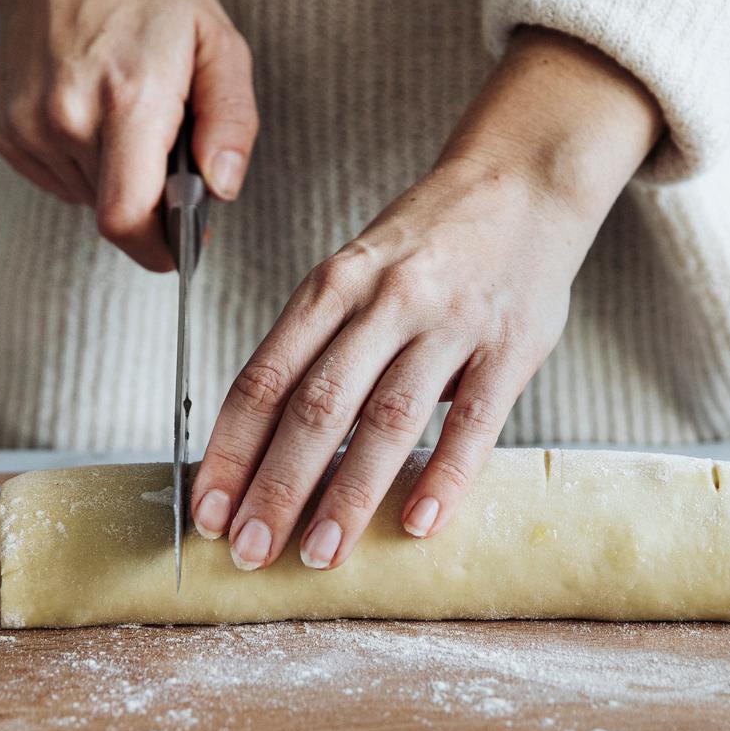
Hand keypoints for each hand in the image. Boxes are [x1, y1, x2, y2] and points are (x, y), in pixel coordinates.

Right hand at [0, 0, 257, 268]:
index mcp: (129, 98)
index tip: (184, 244)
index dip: (159, 248)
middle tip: (166, 146)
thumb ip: (232, 122)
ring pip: (86, 198)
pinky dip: (83, 163)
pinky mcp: (3, 130)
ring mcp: (27, 126)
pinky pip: (57, 179)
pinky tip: (91, 112)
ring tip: (125, 115)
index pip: (127, 218)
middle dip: (148, 201)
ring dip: (115, 177)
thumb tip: (222, 190)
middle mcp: (67, 117)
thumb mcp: (220, 44)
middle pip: (112, 214)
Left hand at [189, 30, 662, 569]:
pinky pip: (473, 420)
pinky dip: (443, 476)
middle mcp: (384, 302)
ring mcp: (449, 322)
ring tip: (318, 553)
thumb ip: (320, 346)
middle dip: (275, 486)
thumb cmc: (427, 242)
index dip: (230, 450)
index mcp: (332, 286)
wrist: (524, 177)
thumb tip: (266, 445)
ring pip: (387, 418)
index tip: (205, 509)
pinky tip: (415, 525)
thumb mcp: (355, 273)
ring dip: (347, 494)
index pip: (264, 378)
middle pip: (316, 406)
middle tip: (247, 552)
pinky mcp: (510, 344)